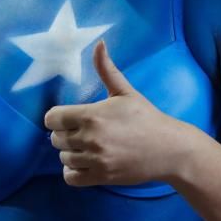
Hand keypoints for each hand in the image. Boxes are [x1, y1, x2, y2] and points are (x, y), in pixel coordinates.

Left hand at [44, 41, 187, 185]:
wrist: (169, 148)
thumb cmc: (146, 117)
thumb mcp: (125, 91)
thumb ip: (106, 69)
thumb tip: (99, 43)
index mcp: (91, 114)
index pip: (51, 119)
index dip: (57, 118)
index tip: (67, 118)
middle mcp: (90, 138)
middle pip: (55, 139)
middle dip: (64, 134)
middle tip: (80, 132)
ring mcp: (95, 159)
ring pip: (62, 158)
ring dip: (70, 152)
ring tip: (85, 146)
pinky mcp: (102, 176)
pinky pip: (71, 177)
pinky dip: (73, 170)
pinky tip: (84, 162)